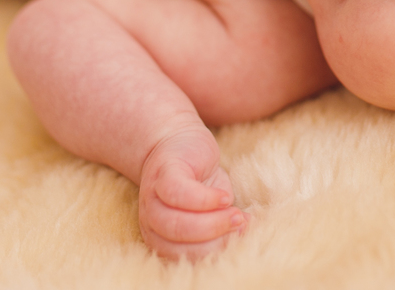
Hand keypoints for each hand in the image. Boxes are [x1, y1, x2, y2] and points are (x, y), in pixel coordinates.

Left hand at [137, 126, 246, 258]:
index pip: (180, 255)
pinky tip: (224, 197)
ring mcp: (152, 194)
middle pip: (174, 241)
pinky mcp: (164, 170)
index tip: (238, 237)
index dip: (211, 251)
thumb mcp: (211, 206)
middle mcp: (150, 219)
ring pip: (172, 222)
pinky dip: (203, 200)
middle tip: (239, 226)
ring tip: (236, 215)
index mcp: (159, 235)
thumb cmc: (197, 179)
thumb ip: (222, 222)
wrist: (179, 140)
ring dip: (210, 224)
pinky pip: (177, 193)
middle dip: (212, 239)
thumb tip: (245, 231)